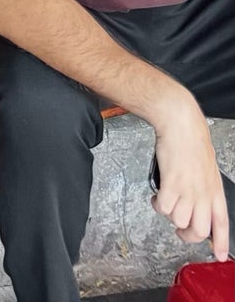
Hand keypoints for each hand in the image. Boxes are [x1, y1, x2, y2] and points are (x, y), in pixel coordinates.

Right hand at [152, 93, 229, 258]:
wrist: (180, 124)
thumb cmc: (190, 141)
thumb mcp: (206, 168)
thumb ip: (204, 187)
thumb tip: (198, 201)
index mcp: (215, 190)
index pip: (222, 223)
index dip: (221, 242)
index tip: (219, 255)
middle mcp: (203, 194)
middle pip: (198, 231)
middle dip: (186, 235)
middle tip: (179, 229)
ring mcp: (188, 191)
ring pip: (179, 222)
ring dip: (169, 215)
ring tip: (165, 202)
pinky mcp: (171, 185)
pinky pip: (163, 209)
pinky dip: (157, 205)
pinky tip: (157, 196)